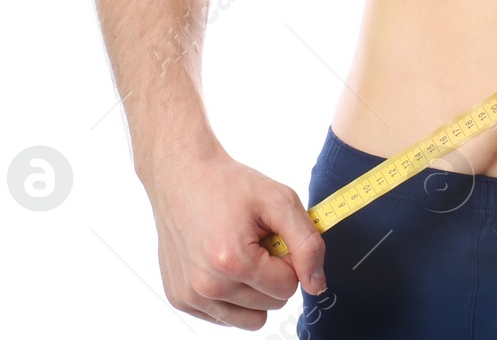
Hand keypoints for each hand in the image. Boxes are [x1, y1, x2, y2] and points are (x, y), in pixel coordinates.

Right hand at [143, 145, 326, 327]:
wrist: (184, 176)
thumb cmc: (231, 185)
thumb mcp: (280, 200)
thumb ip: (307, 243)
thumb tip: (317, 285)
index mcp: (233, 261)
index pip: (288, 287)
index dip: (289, 259)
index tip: (274, 235)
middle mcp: (206, 287)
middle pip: (271, 304)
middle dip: (273, 274)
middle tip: (257, 241)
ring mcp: (189, 297)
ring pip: (251, 319)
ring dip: (255, 291)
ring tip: (241, 255)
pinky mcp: (179, 300)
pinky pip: (225, 317)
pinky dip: (232, 295)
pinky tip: (222, 264)